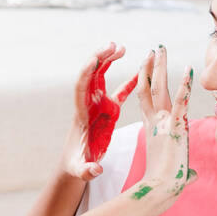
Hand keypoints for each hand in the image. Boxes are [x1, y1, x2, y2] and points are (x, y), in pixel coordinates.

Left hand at [60, 43, 138, 180]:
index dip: (86, 74)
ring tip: (121, 47)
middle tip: (113, 45)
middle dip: (100, 58)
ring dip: (109, 60)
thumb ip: (87, 170)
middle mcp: (89, 105)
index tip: (94, 60)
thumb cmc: (76, 166)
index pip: (81, 89)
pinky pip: (119, 92)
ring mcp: (99, 105)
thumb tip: (96, 170)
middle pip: (91, 75)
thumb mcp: (80, 170)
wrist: (77, 164)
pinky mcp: (109, 110)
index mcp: (81, 114)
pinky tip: (140, 71)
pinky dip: (128, 82)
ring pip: (102, 76)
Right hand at [136, 47, 197, 202]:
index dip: (145, 81)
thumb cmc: (165, 184)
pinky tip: (189, 70)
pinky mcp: (174, 128)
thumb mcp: (177, 172)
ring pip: (159, 89)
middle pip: (149, 88)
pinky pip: (180, 103)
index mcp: (152, 128)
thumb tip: (193, 176)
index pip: (146, 100)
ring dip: (161, 67)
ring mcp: (163, 123)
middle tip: (154, 49)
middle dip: (152, 67)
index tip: (148, 65)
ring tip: (161, 49)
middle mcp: (154, 122)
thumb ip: (186, 170)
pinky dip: (184, 86)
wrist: (160, 189)